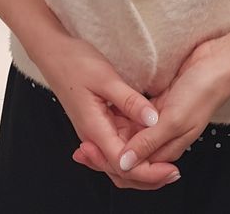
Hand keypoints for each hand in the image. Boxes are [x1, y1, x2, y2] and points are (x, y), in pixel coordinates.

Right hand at [30, 33, 180, 189]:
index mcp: (94, 129)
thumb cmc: (75, 63)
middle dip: (148, 175)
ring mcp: (98, 129)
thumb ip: (130, 101)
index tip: (170, 170)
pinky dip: (136, 144)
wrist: (55, 53)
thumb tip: (153, 120)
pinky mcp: (101, 120)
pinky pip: (120, 139)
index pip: (123, 164)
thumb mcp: (106, 78)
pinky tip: (152, 139)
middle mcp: (95, 135)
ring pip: (122, 156)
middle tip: (173, 172)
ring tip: (168, 160)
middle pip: (123, 168)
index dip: (148, 172)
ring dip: (143, 162)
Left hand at [75, 37, 229, 179]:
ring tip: (89, 132)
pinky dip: (122, 118)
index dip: (110, 164)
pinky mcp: (160, 103)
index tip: (87, 152)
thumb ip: (148, 142)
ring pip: (132, 136)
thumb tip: (124, 164)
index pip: (135, 169)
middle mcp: (163, 137)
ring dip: (113, 136)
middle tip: (82, 146)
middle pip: (131, 155)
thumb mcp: (173, 119)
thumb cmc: (203, 90)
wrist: (220, 62)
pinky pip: (136, 116)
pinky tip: (108, 112)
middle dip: (107, 154)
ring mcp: (161, 120)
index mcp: (169, 147)